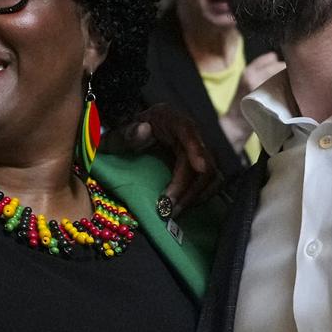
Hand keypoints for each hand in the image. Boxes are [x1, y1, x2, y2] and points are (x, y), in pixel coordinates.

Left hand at [109, 100, 220, 218]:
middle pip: (202, 161)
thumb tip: (144, 130)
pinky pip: (210, 183)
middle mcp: (190, 133)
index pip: (188, 130)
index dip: (197, 148)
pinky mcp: (201, 165)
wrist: (134, 139)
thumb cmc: (127, 136)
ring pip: (211, 175)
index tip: (201, 167)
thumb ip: (127, 133)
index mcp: (171, 119)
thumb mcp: (120, 133)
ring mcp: (198, 150)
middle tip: (169, 209)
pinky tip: (183, 206)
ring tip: (174, 212)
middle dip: (188, 188)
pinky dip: (199, 197)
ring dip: (195, 196)